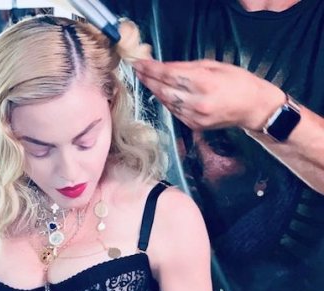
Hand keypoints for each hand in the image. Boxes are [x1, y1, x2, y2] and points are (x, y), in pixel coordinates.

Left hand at [132, 57, 283, 131]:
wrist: (253, 108)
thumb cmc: (239, 82)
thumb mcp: (215, 66)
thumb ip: (188, 67)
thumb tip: (166, 67)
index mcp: (203, 82)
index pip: (169, 75)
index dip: (151, 69)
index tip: (139, 64)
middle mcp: (197, 102)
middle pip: (164, 90)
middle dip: (148, 80)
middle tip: (138, 71)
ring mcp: (194, 117)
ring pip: (167, 102)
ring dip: (155, 91)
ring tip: (146, 81)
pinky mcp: (194, 126)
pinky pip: (175, 112)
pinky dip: (166, 102)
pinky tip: (161, 94)